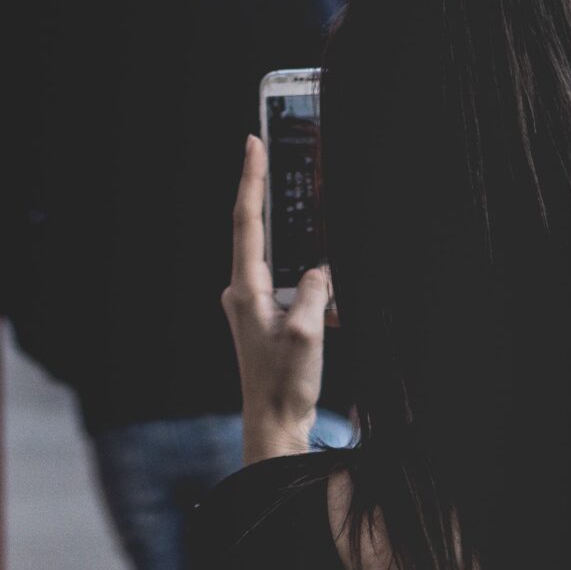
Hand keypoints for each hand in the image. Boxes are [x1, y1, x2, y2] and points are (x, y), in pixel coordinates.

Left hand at [222, 134, 329, 462]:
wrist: (272, 426)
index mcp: (245, 289)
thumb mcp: (308, 334)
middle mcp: (241, 291)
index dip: (250, 179)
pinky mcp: (263, 317)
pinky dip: (307, 282)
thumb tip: (320, 269)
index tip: (252, 142)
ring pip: (277, 260)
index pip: (247, 221)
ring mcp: (250, 304)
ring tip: (319, 239)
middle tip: (283, 158)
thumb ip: (315, 291)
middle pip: (257, 232)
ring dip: (299, 251)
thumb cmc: (284, 385)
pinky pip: (287, 284)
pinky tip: (329, 298)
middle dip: (273, 199)